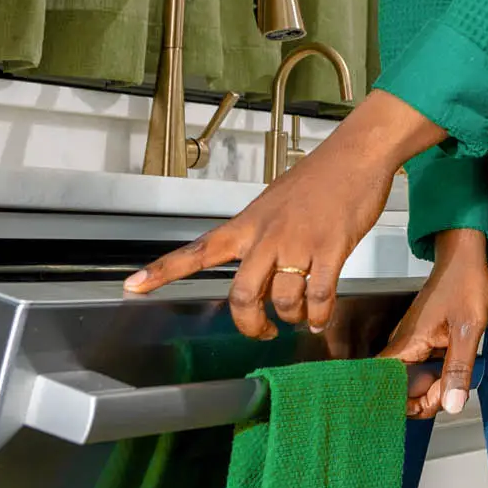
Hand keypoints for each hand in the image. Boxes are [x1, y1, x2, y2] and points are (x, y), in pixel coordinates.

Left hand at [124, 89, 447, 337]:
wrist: (355, 155)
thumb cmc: (318, 178)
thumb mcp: (273, 203)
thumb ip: (261, 238)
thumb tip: (261, 276)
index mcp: (247, 224)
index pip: (197, 251)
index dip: (162, 271)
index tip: (132, 287)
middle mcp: (266, 236)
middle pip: (241, 294)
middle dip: (250, 324)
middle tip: (262, 333)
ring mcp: (298, 244)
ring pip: (282, 301)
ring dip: (292, 317)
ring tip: (302, 317)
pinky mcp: (331, 249)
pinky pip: (318, 297)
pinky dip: (319, 315)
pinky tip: (321, 316)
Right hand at [380, 230, 487, 419]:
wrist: (467, 256)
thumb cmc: (465, 282)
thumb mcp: (468, 329)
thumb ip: (459, 368)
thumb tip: (452, 404)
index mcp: (407, 342)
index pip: (385, 385)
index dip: (403, 402)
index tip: (430, 401)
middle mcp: (404, 344)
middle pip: (401, 388)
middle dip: (425, 398)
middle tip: (453, 389)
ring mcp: (413, 342)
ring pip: (414, 379)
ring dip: (435, 386)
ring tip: (458, 375)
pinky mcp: (424, 339)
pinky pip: (424, 367)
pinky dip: (440, 373)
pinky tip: (457, 365)